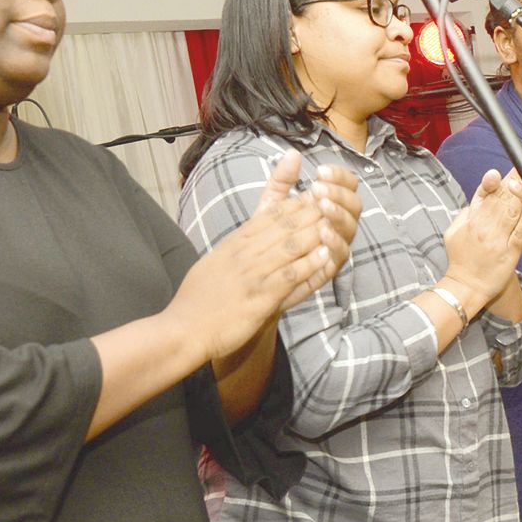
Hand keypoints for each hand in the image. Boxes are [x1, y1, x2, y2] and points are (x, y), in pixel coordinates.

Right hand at [169, 153, 355, 361]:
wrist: (184, 329)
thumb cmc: (199, 298)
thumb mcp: (217, 260)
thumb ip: (237, 245)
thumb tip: (251, 232)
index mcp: (235, 243)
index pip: (270, 215)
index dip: (296, 201)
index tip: (316, 191)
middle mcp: (245, 253)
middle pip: (284, 225)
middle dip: (312, 210)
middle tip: (335, 199)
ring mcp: (253, 274)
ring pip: (290, 245)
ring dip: (316, 232)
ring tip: (337, 221)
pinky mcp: (260, 297)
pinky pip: (289, 276)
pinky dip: (309, 264)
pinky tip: (326, 255)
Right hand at [443, 164, 521, 310]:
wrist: (466, 287)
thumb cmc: (461, 257)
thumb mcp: (454, 230)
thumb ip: (469, 210)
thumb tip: (483, 192)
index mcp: (472, 217)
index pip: (484, 192)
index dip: (493, 180)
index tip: (498, 171)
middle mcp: (485, 225)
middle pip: (504, 196)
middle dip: (520, 176)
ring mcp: (498, 238)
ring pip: (514, 210)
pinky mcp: (510, 252)